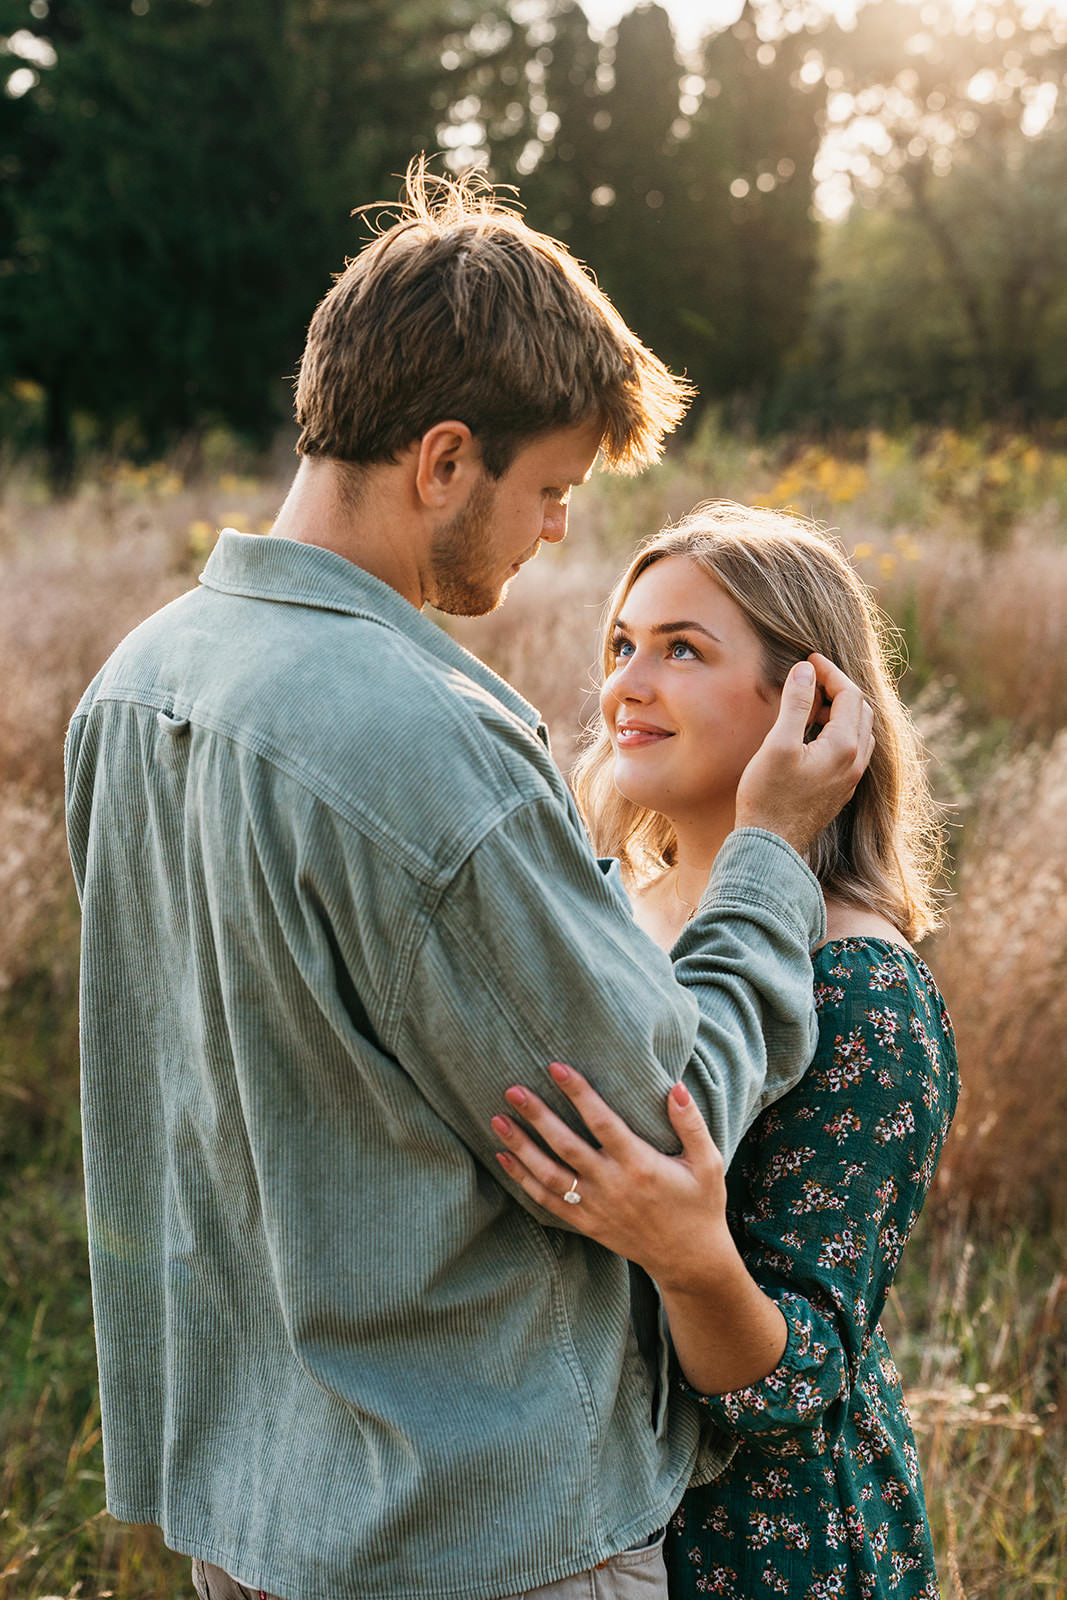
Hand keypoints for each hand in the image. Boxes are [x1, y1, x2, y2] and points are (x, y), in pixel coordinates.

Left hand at [491, 1062, 731, 1295]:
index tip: (556, 1067)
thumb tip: (676, 1086)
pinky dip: (523, 1181)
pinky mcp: (586, 1224)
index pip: (602, 1122)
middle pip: (565, 1146)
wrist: (689, 1260)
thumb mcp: (708, 1163)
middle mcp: (613, 1185)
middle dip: (537, 1116)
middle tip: (512, 1090)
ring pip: (549, 1175)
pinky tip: (504, 1158)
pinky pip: (547, 1202)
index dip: (578, 1093)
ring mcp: (596, 1207)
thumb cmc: (700, 1205)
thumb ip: (691, 1123)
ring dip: (520, 1148)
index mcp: (640, 1165)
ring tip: (498, 1120)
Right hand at [735, 653, 874, 853]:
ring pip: (859, 730)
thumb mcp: (778, 744)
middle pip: (860, 710)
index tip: (808, 660)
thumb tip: (805, 670)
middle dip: (837, 689)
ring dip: (839, 711)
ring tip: (809, 706)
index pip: (849, 694)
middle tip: (808, 681)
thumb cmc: (768, 797)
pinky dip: (838, 731)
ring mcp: (850, 778)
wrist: (771, 846)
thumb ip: (796, 703)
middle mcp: (855, 761)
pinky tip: (812, 735)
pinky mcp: (841, 790)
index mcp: (844, 746)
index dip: (829, 672)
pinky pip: (851, 749)